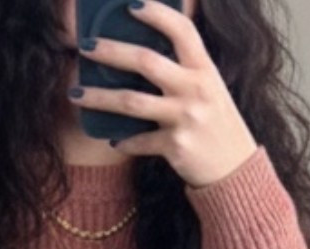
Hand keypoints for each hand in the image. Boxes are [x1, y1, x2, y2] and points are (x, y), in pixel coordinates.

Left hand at [71, 0, 256, 189]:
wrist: (234, 170)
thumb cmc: (216, 124)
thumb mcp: (209, 89)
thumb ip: (184, 71)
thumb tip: (142, 55)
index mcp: (205, 70)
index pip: (182, 31)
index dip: (157, 13)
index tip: (131, 4)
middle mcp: (195, 89)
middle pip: (146, 61)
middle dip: (112, 51)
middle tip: (86, 47)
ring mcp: (185, 118)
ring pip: (132, 102)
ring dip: (98, 97)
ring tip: (75, 93)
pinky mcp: (175, 147)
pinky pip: (139, 141)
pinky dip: (123, 140)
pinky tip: (112, 138)